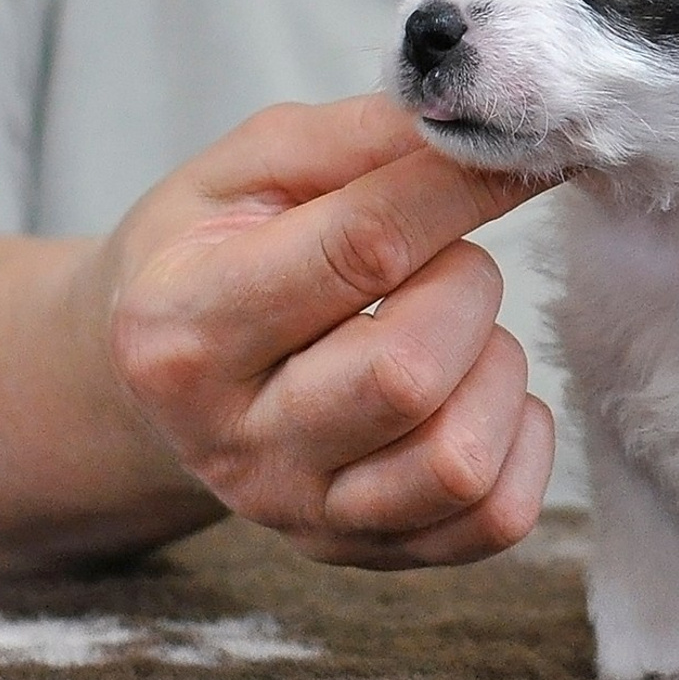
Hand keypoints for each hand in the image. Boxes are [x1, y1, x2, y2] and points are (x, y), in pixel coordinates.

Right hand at [88, 95, 558, 567]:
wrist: (158, 378)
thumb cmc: (217, 251)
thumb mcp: (253, 168)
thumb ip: (362, 138)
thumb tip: (481, 125)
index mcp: (184, 326)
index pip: (361, 251)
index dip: (458, 191)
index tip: (515, 158)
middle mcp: (236, 441)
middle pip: (409, 373)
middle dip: (466, 292)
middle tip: (445, 265)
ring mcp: (303, 514)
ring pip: (458, 461)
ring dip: (495, 374)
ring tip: (456, 336)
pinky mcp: (367, 554)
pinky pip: (495, 520)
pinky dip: (519, 445)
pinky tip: (479, 397)